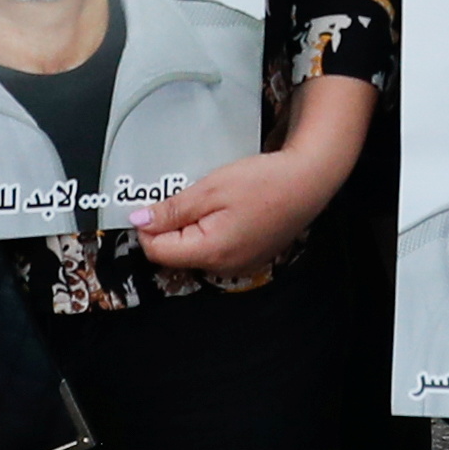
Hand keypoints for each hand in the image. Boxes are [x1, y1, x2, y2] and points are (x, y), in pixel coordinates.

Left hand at [133, 134, 354, 276]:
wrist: (309, 181)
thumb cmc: (266, 183)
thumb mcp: (210, 189)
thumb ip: (171, 209)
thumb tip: (139, 221)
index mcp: (210, 253)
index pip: (156, 251)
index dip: (148, 226)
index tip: (154, 203)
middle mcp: (223, 267)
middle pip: (175, 253)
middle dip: (171, 225)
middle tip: (187, 196)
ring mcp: (237, 265)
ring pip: (194, 250)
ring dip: (192, 227)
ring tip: (210, 200)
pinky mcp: (248, 258)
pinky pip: (215, 249)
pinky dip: (211, 230)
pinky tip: (225, 210)